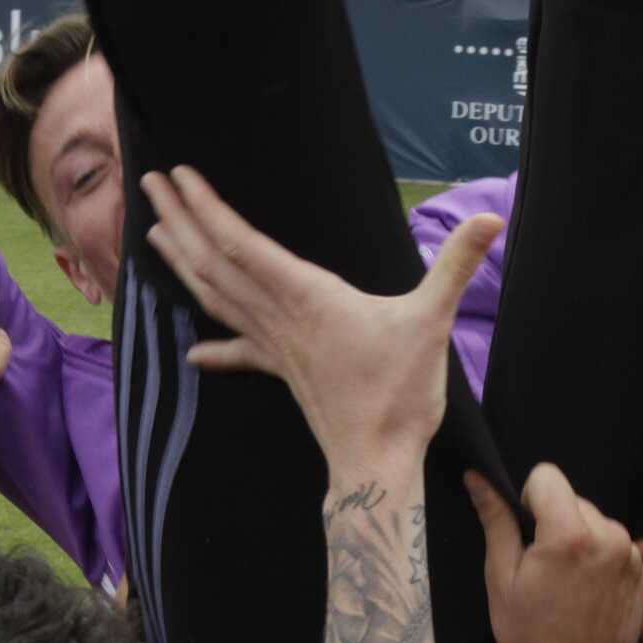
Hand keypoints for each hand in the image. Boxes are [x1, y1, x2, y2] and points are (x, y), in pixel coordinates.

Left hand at [141, 165, 498, 466]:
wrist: (378, 464)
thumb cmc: (400, 397)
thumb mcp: (432, 322)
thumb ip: (455, 267)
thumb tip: (493, 219)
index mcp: (307, 297)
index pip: (242, 244)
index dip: (207, 209)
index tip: (178, 178)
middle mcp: (281, 318)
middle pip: (216, 264)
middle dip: (180, 222)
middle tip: (148, 186)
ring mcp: (278, 348)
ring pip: (218, 299)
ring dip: (184, 265)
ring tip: (154, 235)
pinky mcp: (286, 374)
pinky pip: (240, 352)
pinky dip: (214, 346)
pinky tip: (190, 352)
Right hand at [474, 466, 642, 642]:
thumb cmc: (531, 637)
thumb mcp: (501, 578)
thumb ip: (495, 520)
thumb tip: (477, 474)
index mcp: (570, 534)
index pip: (546, 475)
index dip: (528, 500)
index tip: (526, 535)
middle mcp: (609, 535)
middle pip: (573, 498)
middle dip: (555, 521)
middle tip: (543, 569)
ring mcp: (631, 555)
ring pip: (596, 521)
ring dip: (579, 540)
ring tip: (566, 584)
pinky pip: (615, 546)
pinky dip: (600, 560)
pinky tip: (587, 594)